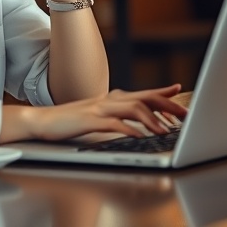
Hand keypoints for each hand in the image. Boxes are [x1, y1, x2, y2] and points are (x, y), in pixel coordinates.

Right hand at [25, 84, 187, 140]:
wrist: (42, 121)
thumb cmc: (69, 122)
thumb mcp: (96, 118)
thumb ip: (114, 118)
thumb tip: (133, 125)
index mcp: (111, 99)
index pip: (142, 93)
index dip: (161, 92)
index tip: (178, 90)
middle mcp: (108, 100)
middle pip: (144, 98)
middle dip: (167, 105)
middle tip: (184, 114)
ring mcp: (99, 109)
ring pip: (133, 108)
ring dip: (152, 119)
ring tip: (166, 130)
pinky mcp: (90, 120)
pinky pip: (114, 123)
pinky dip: (130, 129)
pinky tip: (140, 136)